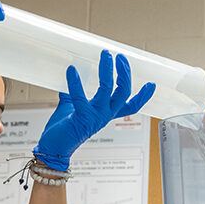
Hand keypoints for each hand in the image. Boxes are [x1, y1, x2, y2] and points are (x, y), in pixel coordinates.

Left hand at [33, 50, 155, 170]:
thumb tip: (71, 75)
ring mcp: (95, 117)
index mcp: (106, 114)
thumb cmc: (63, 131)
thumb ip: (73, 93)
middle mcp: (104, 115)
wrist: (52, 148)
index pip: (131, 106)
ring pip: (108, 90)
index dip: (144, 96)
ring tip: (105, 55)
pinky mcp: (81, 118)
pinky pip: (80, 97)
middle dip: (124, 73)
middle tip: (119, 56)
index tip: (151, 84)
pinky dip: (75, 82)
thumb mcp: (72, 107)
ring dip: (107, 70)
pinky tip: (71, 70)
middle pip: (124, 93)